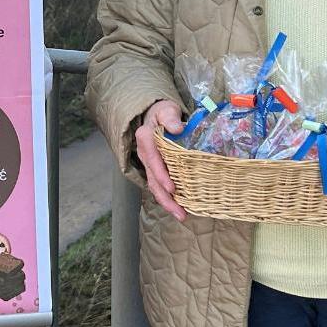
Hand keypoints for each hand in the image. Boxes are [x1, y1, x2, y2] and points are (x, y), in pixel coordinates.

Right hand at [134, 100, 187, 221]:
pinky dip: (168, 198)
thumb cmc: (164, 112)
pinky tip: (180, 207)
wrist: (156, 114)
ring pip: (154, 186)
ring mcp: (148, 163)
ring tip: (182, 216)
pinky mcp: (154, 169)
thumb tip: (177, 129)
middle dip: (166, 198)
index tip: (173, 189)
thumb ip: (171, 118)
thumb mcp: (167, 110)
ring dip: (167, 203)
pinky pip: (159, 185)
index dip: (162, 176)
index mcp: (145, 138)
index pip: (153, 160)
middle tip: (180, 213)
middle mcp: (144, 153)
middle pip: (152, 179)